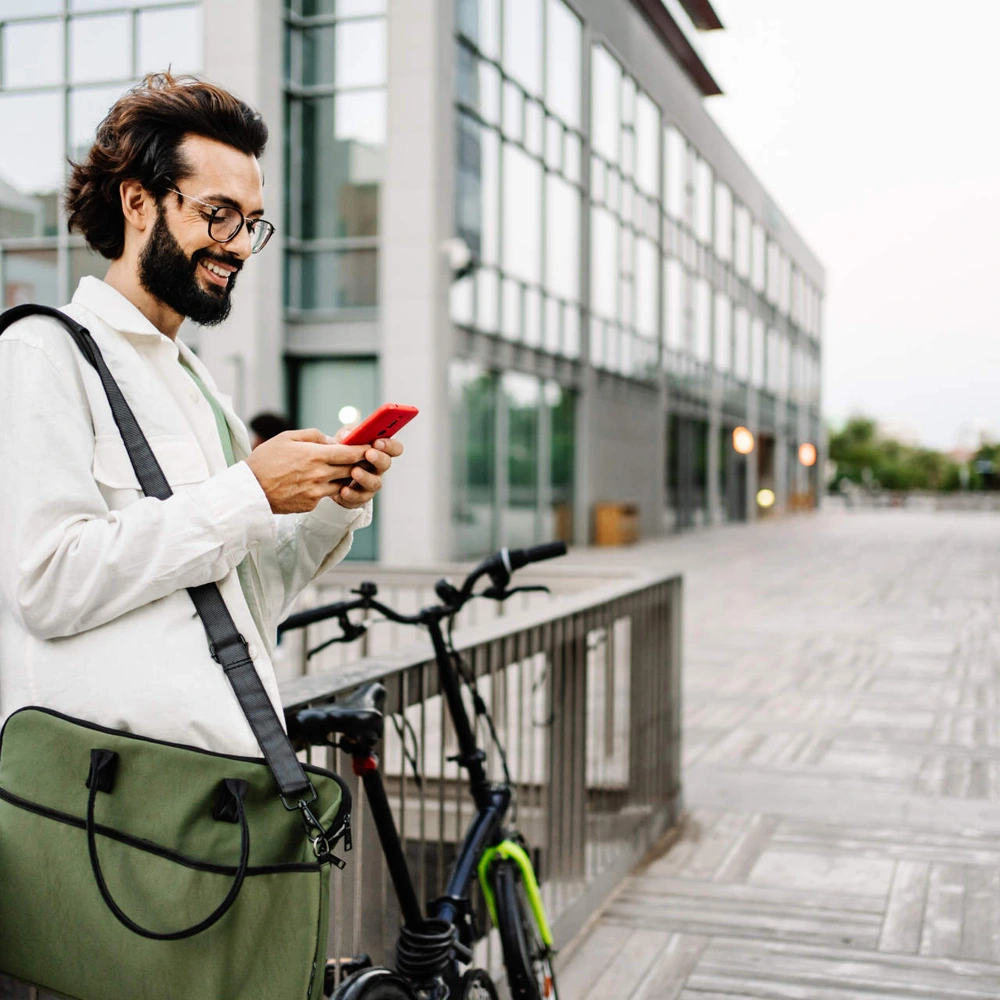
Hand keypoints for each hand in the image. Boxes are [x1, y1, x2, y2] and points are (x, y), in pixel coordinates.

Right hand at [244, 428, 369, 513]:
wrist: (249, 490)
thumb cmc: (265, 460)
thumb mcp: (286, 438)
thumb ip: (313, 436)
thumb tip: (331, 440)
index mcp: (315, 456)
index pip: (350, 453)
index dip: (364, 450)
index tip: (372, 446)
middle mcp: (319, 475)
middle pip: (351, 469)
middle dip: (360, 463)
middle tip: (365, 458)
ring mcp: (316, 492)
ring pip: (342, 484)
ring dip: (345, 477)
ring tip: (343, 469)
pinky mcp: (311, 504)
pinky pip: (327, 494)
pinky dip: (327, 487)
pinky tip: (318, 482)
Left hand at [330, 432, 403, 509]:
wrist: (331, 475)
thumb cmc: (343, 453)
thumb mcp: (344, 440)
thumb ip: (347, 435)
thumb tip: (347, 435)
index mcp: (379, 451)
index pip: (394, 448)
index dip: (389, 445)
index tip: (378, 442)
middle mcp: (378, 467)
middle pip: (386, 463)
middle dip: (379, 458)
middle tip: (369, 453)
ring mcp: (371, 483)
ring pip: (374, 482)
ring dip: (365, 477)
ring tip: (354, 471)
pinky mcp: (360, 497)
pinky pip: (359, 497)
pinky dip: (352, 494)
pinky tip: (344, 489)